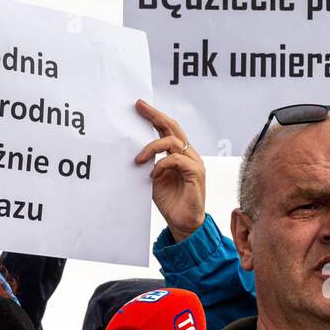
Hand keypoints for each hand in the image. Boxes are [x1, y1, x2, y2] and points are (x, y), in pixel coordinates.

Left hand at [134, 100, 205, 241]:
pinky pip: (176, 159)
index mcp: (179, 154)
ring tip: (138, 160)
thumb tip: (133, 150)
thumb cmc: (170, 202)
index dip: (155, 117)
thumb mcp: (153, 178)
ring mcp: (194, 162)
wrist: (183, 223)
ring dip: (151, 148)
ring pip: (173, 141)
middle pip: (173, 127)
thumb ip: (148, 163)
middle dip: (155, 116)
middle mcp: (189, 154)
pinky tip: (152, 175)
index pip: (168, 129)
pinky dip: (161, 164)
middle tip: (140, 107)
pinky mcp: (196, 173)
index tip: (139, 106)